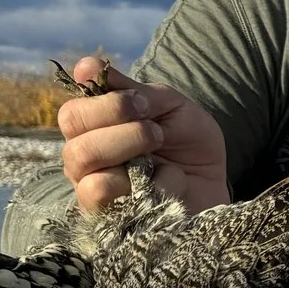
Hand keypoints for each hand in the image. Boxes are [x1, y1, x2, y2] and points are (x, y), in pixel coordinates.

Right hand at [58, 57, 230, 213]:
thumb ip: (130, 89)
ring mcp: (92, 193)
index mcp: (93, 131)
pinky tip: (167, 183)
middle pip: (75, 140)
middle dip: (123, 129)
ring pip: (84, 165)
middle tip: (157, 133)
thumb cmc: (189, 144)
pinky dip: (149, 183)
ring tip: (160, 157)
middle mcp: (85, 162)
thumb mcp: (170, 107)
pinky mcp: (109, 219)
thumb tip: (83, 67)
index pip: (72, 114)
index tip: (144, 104)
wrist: (216, 186)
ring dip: (130, 151)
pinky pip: (107, 194)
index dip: (107, 104)